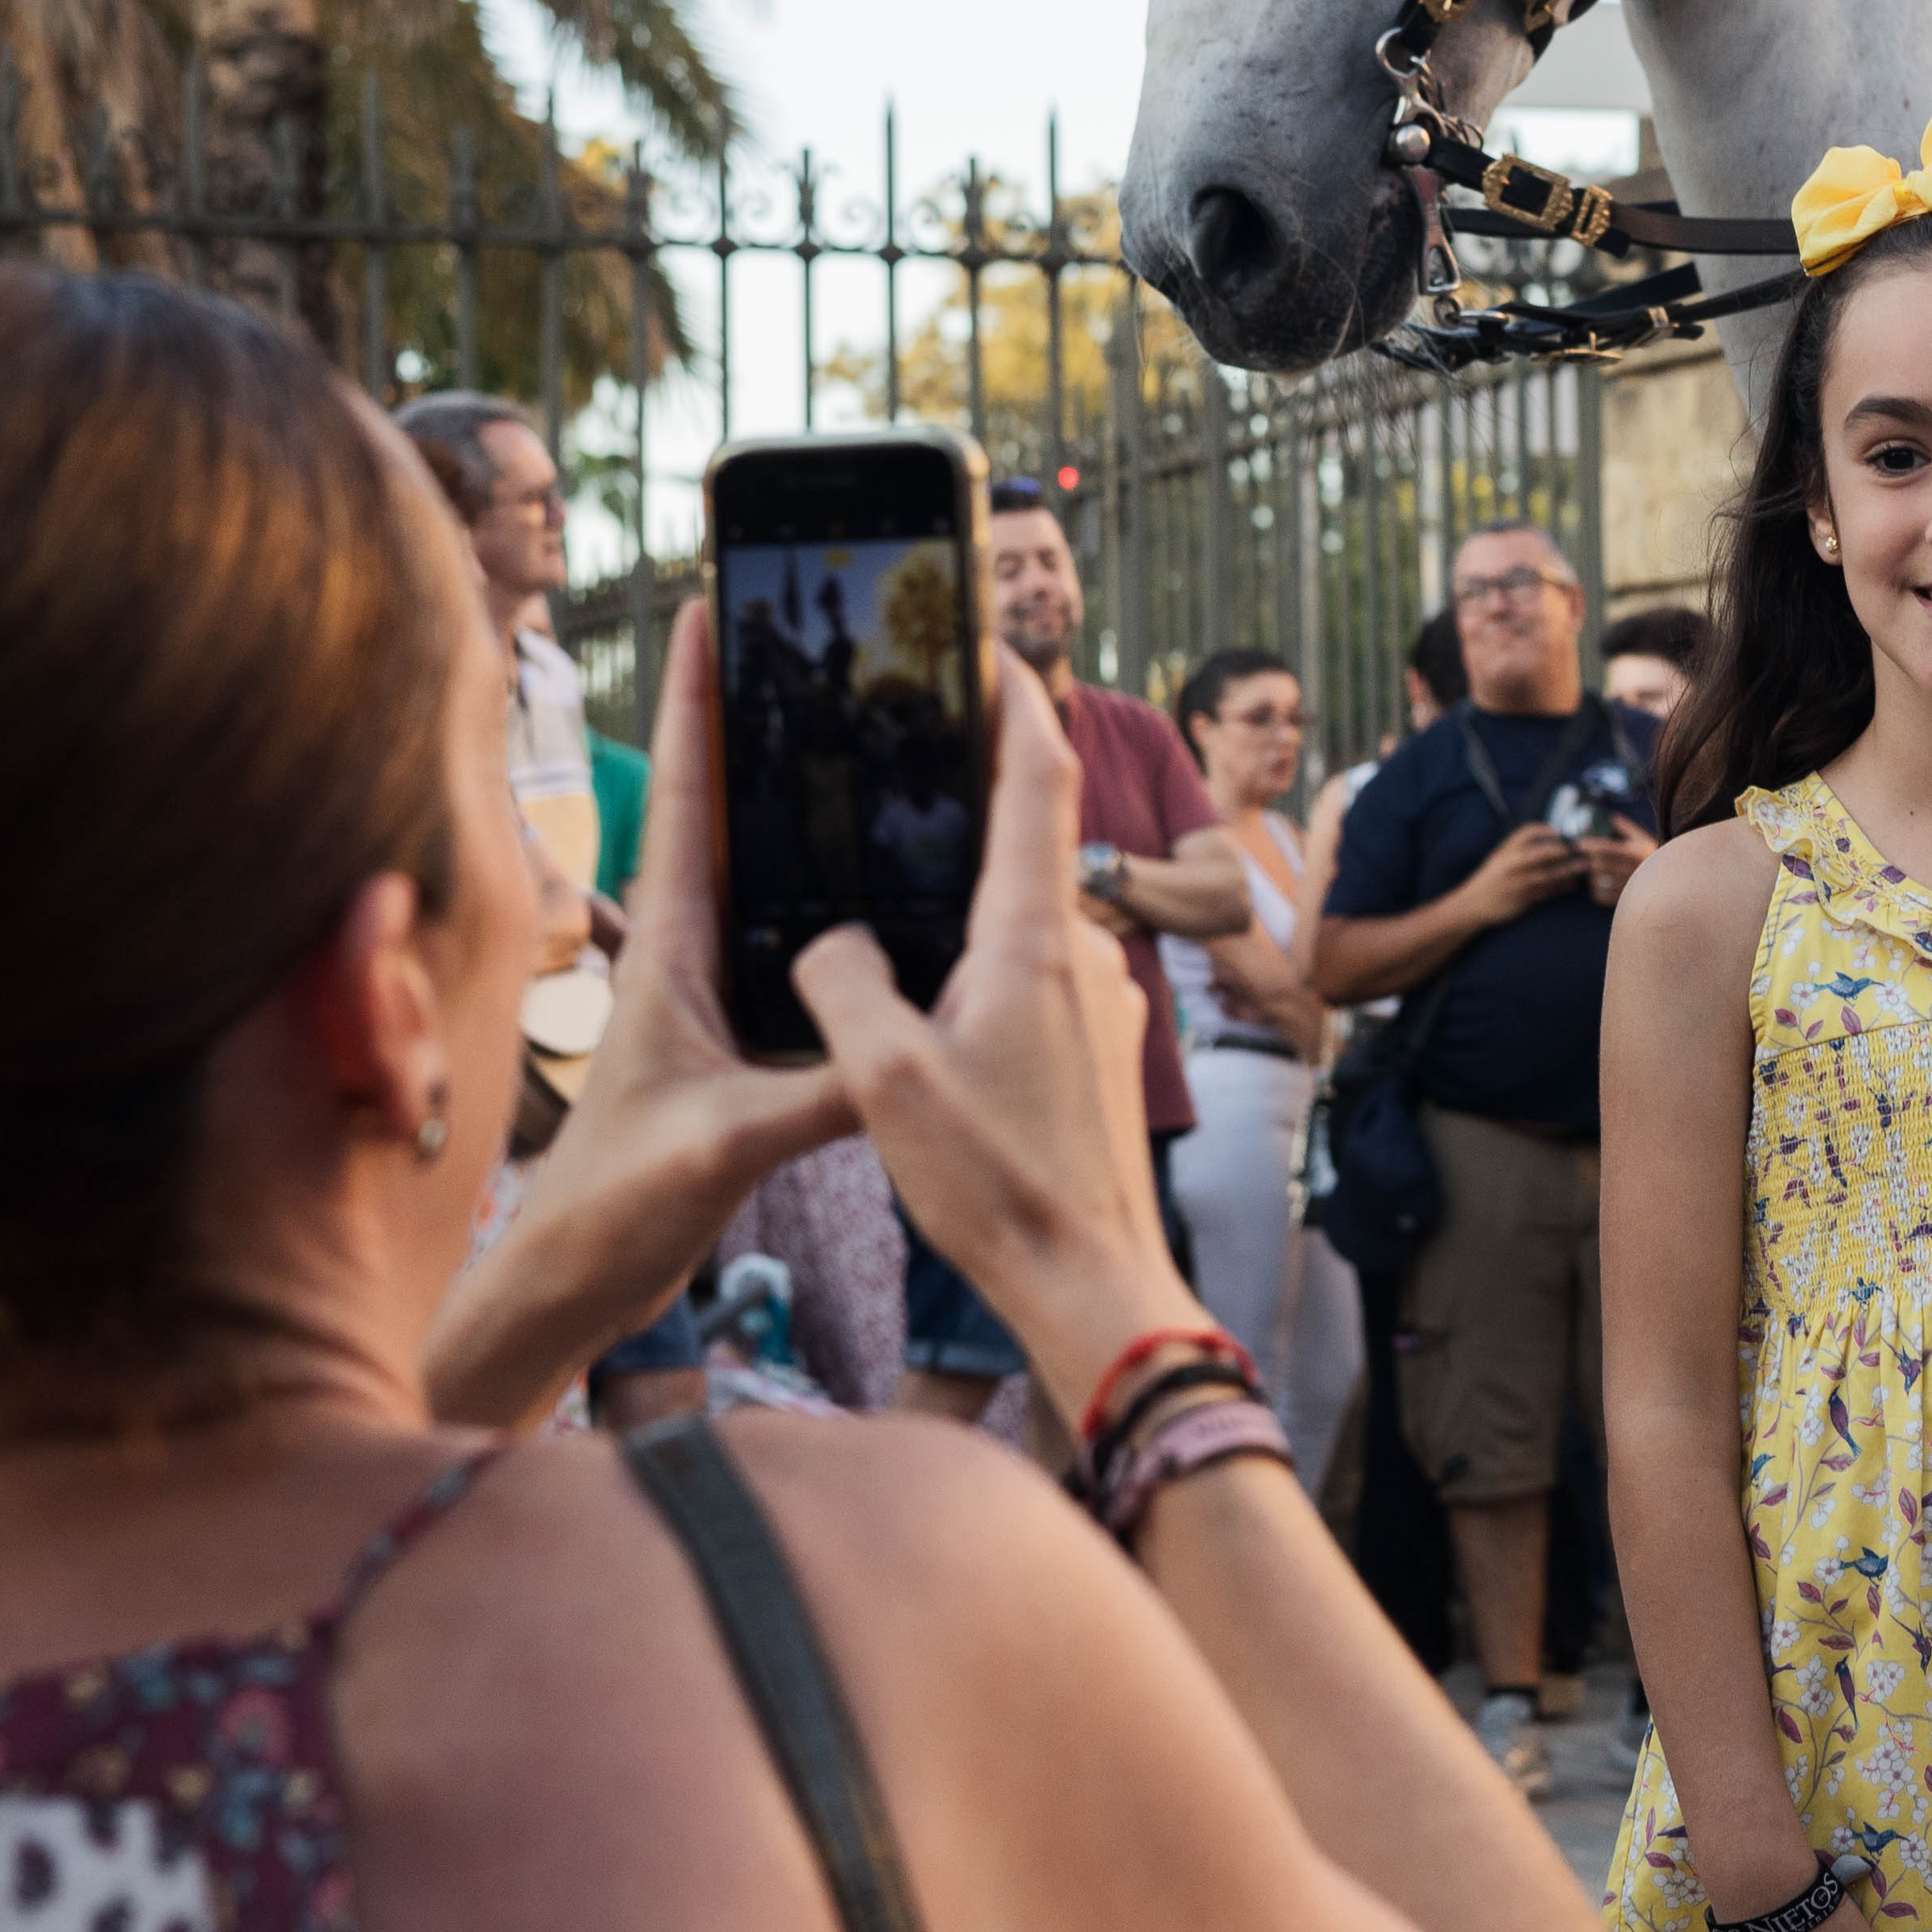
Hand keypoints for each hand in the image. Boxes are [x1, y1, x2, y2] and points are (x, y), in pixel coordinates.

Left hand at [453, 604, 857, 1406]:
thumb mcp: (724, 1144)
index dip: (700, 694)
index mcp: (670, 944)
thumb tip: (906, 1047)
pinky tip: (891, 894)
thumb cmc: (615, 1207)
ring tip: (859, 731)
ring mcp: (712, 991)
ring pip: (764, 869)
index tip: (716, 601)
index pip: (688, 791)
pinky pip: (796, 942)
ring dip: (799, 802)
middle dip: (761, 716)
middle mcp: (689, 951)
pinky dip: (836, 899)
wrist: (575, 1281)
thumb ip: (815, 1094)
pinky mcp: (737, 1037)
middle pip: (729, 805)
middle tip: (808, 632)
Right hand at [794, 646, 1207, 1414]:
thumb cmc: (1000, 1186)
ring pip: (1029, 918)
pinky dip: (987, 961)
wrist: (1095, 1283)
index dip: (1016, 701)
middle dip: (978, 795)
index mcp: (1033, 939)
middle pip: (1033, 841)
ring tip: (902, 888)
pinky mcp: (1099, 1050)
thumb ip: (842, 984)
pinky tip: (936, 1003)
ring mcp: (1102, 1003)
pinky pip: (1037, 976)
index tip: (992, 648)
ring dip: (974, 894)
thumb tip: (830, 940)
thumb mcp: (884, 1081)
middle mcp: (1083, 954)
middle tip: (913, 759)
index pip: (1038, 780)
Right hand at [1451, 821, 1584, 928]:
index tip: (1558, 831)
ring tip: (1583, 866)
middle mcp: (1512, 864)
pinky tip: (1572, 885)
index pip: (1527, 832)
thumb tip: (1547, 841)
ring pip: (1549, 874)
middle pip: (1543, 853)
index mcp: (1505, 851)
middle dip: (1563, 850)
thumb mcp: (1499, 858)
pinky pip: (1547, 892)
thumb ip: (1518, 849)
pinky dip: (1561, 888)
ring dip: (1568, 870)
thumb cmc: (1490, 879)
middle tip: (1580, 848)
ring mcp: (1518, 883)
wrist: (1473, 904)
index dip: (1545, 830)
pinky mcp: (1523, 899)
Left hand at [1576, 818, 1656, 908]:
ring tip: (1591, 869)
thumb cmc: (1653, 856)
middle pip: (1601, 864)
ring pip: (1600, 880)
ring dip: (1592, 874)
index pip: (1608, 848)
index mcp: (1635, 853)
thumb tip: (1611, 817)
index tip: (1580, 843)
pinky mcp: (1625, 899)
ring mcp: (1628, 886)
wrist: (1669, 880)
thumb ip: (1626, 828)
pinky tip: (1598, 883)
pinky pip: (1603, 895)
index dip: (1592, 845)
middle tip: (1580, 856)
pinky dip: (1596, 890)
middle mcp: (1631, 870)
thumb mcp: (1643, 839)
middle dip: (1589, 859)